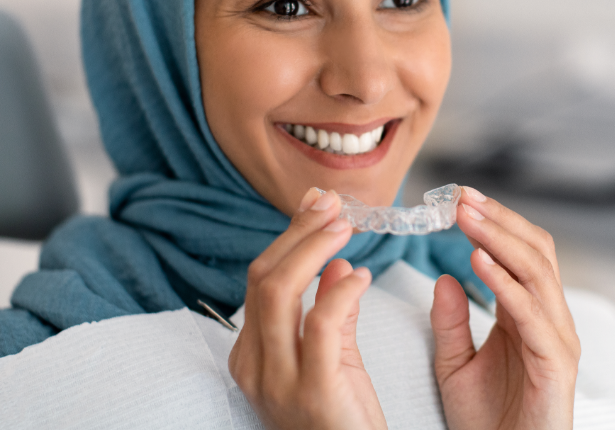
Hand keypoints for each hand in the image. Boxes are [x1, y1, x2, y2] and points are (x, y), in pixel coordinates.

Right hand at [228, 188, 386, 429]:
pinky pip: (320, 324)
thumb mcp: (333, 357)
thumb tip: (337, 264)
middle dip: (298, 233)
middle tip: (331, 205)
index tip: (317, 205)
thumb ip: (330, 310)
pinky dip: (340, 290)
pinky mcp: (312, 391)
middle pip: (263, 278)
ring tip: (344, 226)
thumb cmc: (345, 417)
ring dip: (312, 248)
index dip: (290, 237)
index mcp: (252, 353)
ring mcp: (277, 380)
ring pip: (278, 290)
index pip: (262, 279)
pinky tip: (362, 276)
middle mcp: (254, 364)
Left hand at [430, 188, 579, 429]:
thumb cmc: (486, 420)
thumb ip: (449, 321)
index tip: (458, 198)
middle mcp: (548, 319)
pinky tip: (478, 261)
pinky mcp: (556, 363)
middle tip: (462, 197)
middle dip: (499, 219)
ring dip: (500, 238)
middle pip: (535, 251)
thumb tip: (445, 277)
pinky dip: (505, 283)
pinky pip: (532, 313)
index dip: (493, 222)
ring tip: (466, 216)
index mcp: (526, 314)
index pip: (519, 252)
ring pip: (537, 271)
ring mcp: (557, 339)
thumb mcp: (453, 364)